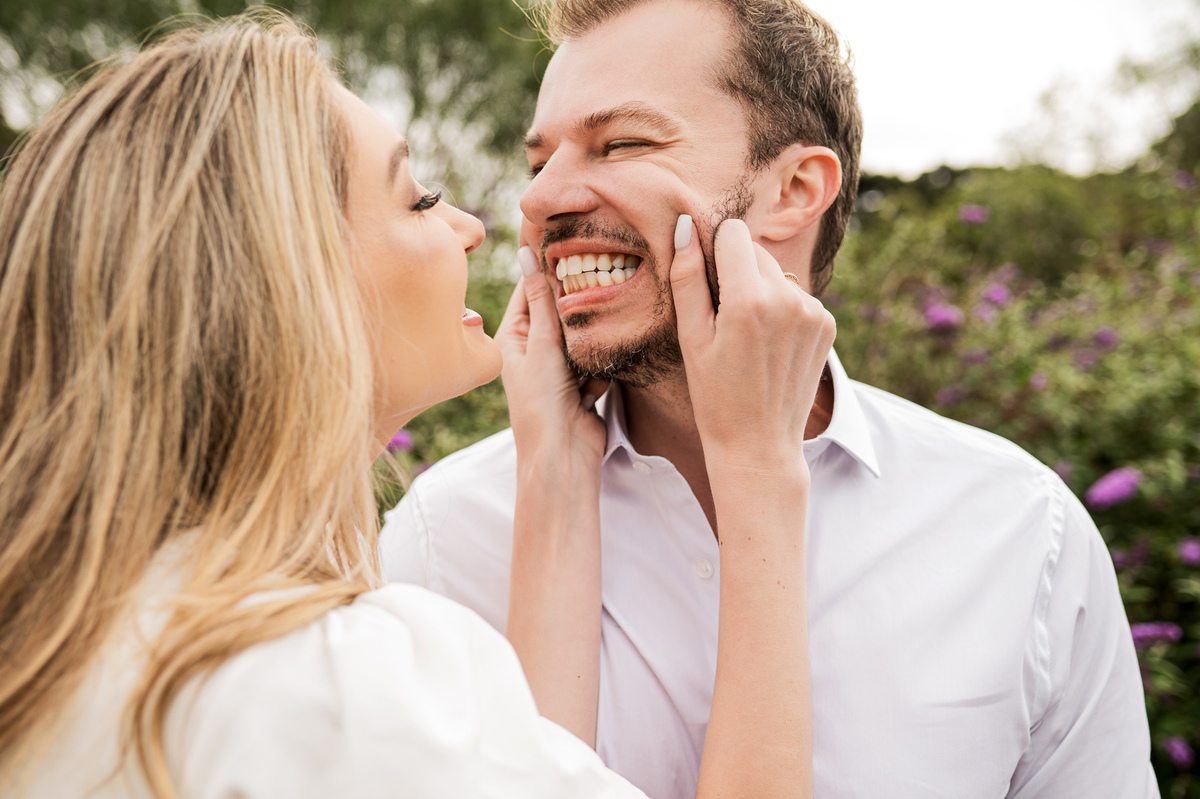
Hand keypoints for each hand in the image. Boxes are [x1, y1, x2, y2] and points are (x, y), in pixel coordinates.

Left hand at [494, 247, 607, 464]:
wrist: (562, 454)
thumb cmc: (540, 402)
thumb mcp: (540, 343)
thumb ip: (541, 298)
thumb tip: (525, 252)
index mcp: (512, 339)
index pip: (529, 293)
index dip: (547, 271)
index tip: (569, 246)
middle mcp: (534, 352)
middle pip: (559, 314)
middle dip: (576, 305)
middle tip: (597, 281)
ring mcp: (559, 370)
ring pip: (581, 337)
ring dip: (591, 336)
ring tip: (600, 328)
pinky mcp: (581, 387)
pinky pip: (595, 362)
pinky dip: (600, 365)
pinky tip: (600, 372)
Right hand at [669, 215, 834, 471]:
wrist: (759, 444)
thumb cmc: (715, 395)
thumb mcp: (691, 337)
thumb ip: (687, 277)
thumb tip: (685, 226)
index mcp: (750, 300)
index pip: (735, 232)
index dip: (716, 250)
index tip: (708, 281)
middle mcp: (789, 299)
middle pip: (756, 251)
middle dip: (737, 272)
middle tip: (725, 320)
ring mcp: (814, 312)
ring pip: (777, 273)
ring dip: (761, 290)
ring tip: (748, 336)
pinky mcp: (827, 324)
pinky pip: (797, 295)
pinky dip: (783, 309)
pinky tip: (771, 344)